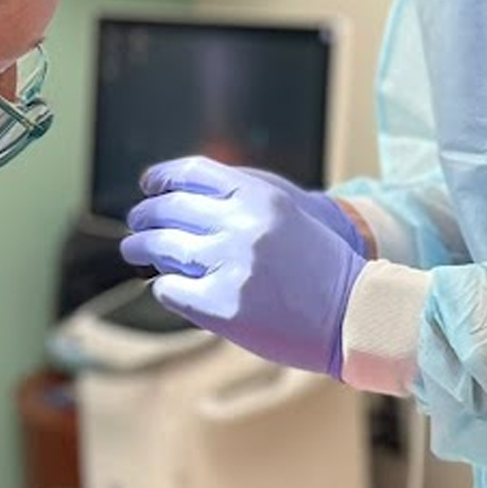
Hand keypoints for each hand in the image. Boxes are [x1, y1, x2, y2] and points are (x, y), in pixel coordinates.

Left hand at [122, 157, 365, 377]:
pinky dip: (165, 287)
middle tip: (136, 225)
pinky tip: (169, 287)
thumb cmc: (320, 269)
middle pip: (168, 210)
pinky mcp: (220, 306)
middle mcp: (241, 225)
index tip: (148, 184)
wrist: (352, 314)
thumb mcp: (287, 216)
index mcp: (259, 197)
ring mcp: (229, 266)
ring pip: (160, 248)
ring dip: (140, 249)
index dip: (162, 177)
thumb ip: (242, 203)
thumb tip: (181, 202)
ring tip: (134, 252)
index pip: (192, 173)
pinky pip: (170, 289)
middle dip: (144, 216)